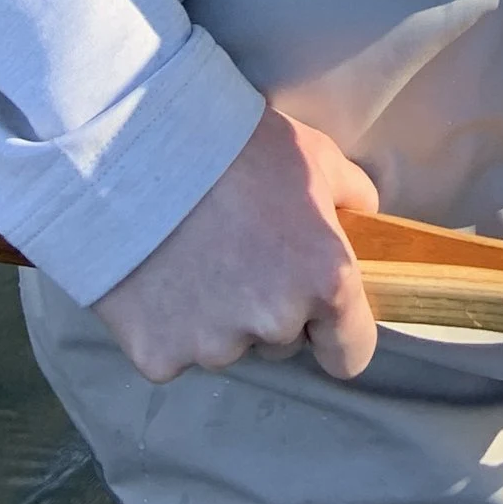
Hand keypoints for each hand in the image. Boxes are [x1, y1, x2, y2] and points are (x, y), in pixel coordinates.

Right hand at [93, 105, 380, 383]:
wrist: (140, 148)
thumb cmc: (238, 146)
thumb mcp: (316, 156)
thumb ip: (352, 197)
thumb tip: (362, 222)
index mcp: (327, 280)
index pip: (351, 353)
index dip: (337, 334)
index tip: (320, 316)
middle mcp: (276, 325)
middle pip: (283, 342)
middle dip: (270, 308)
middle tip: (240, 252)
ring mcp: (215, 347)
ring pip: (227, 346)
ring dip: (218, 316)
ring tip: (193, 254)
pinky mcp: (160, 357)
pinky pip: (174, 350)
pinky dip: (167, 323)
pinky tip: (157, 274)